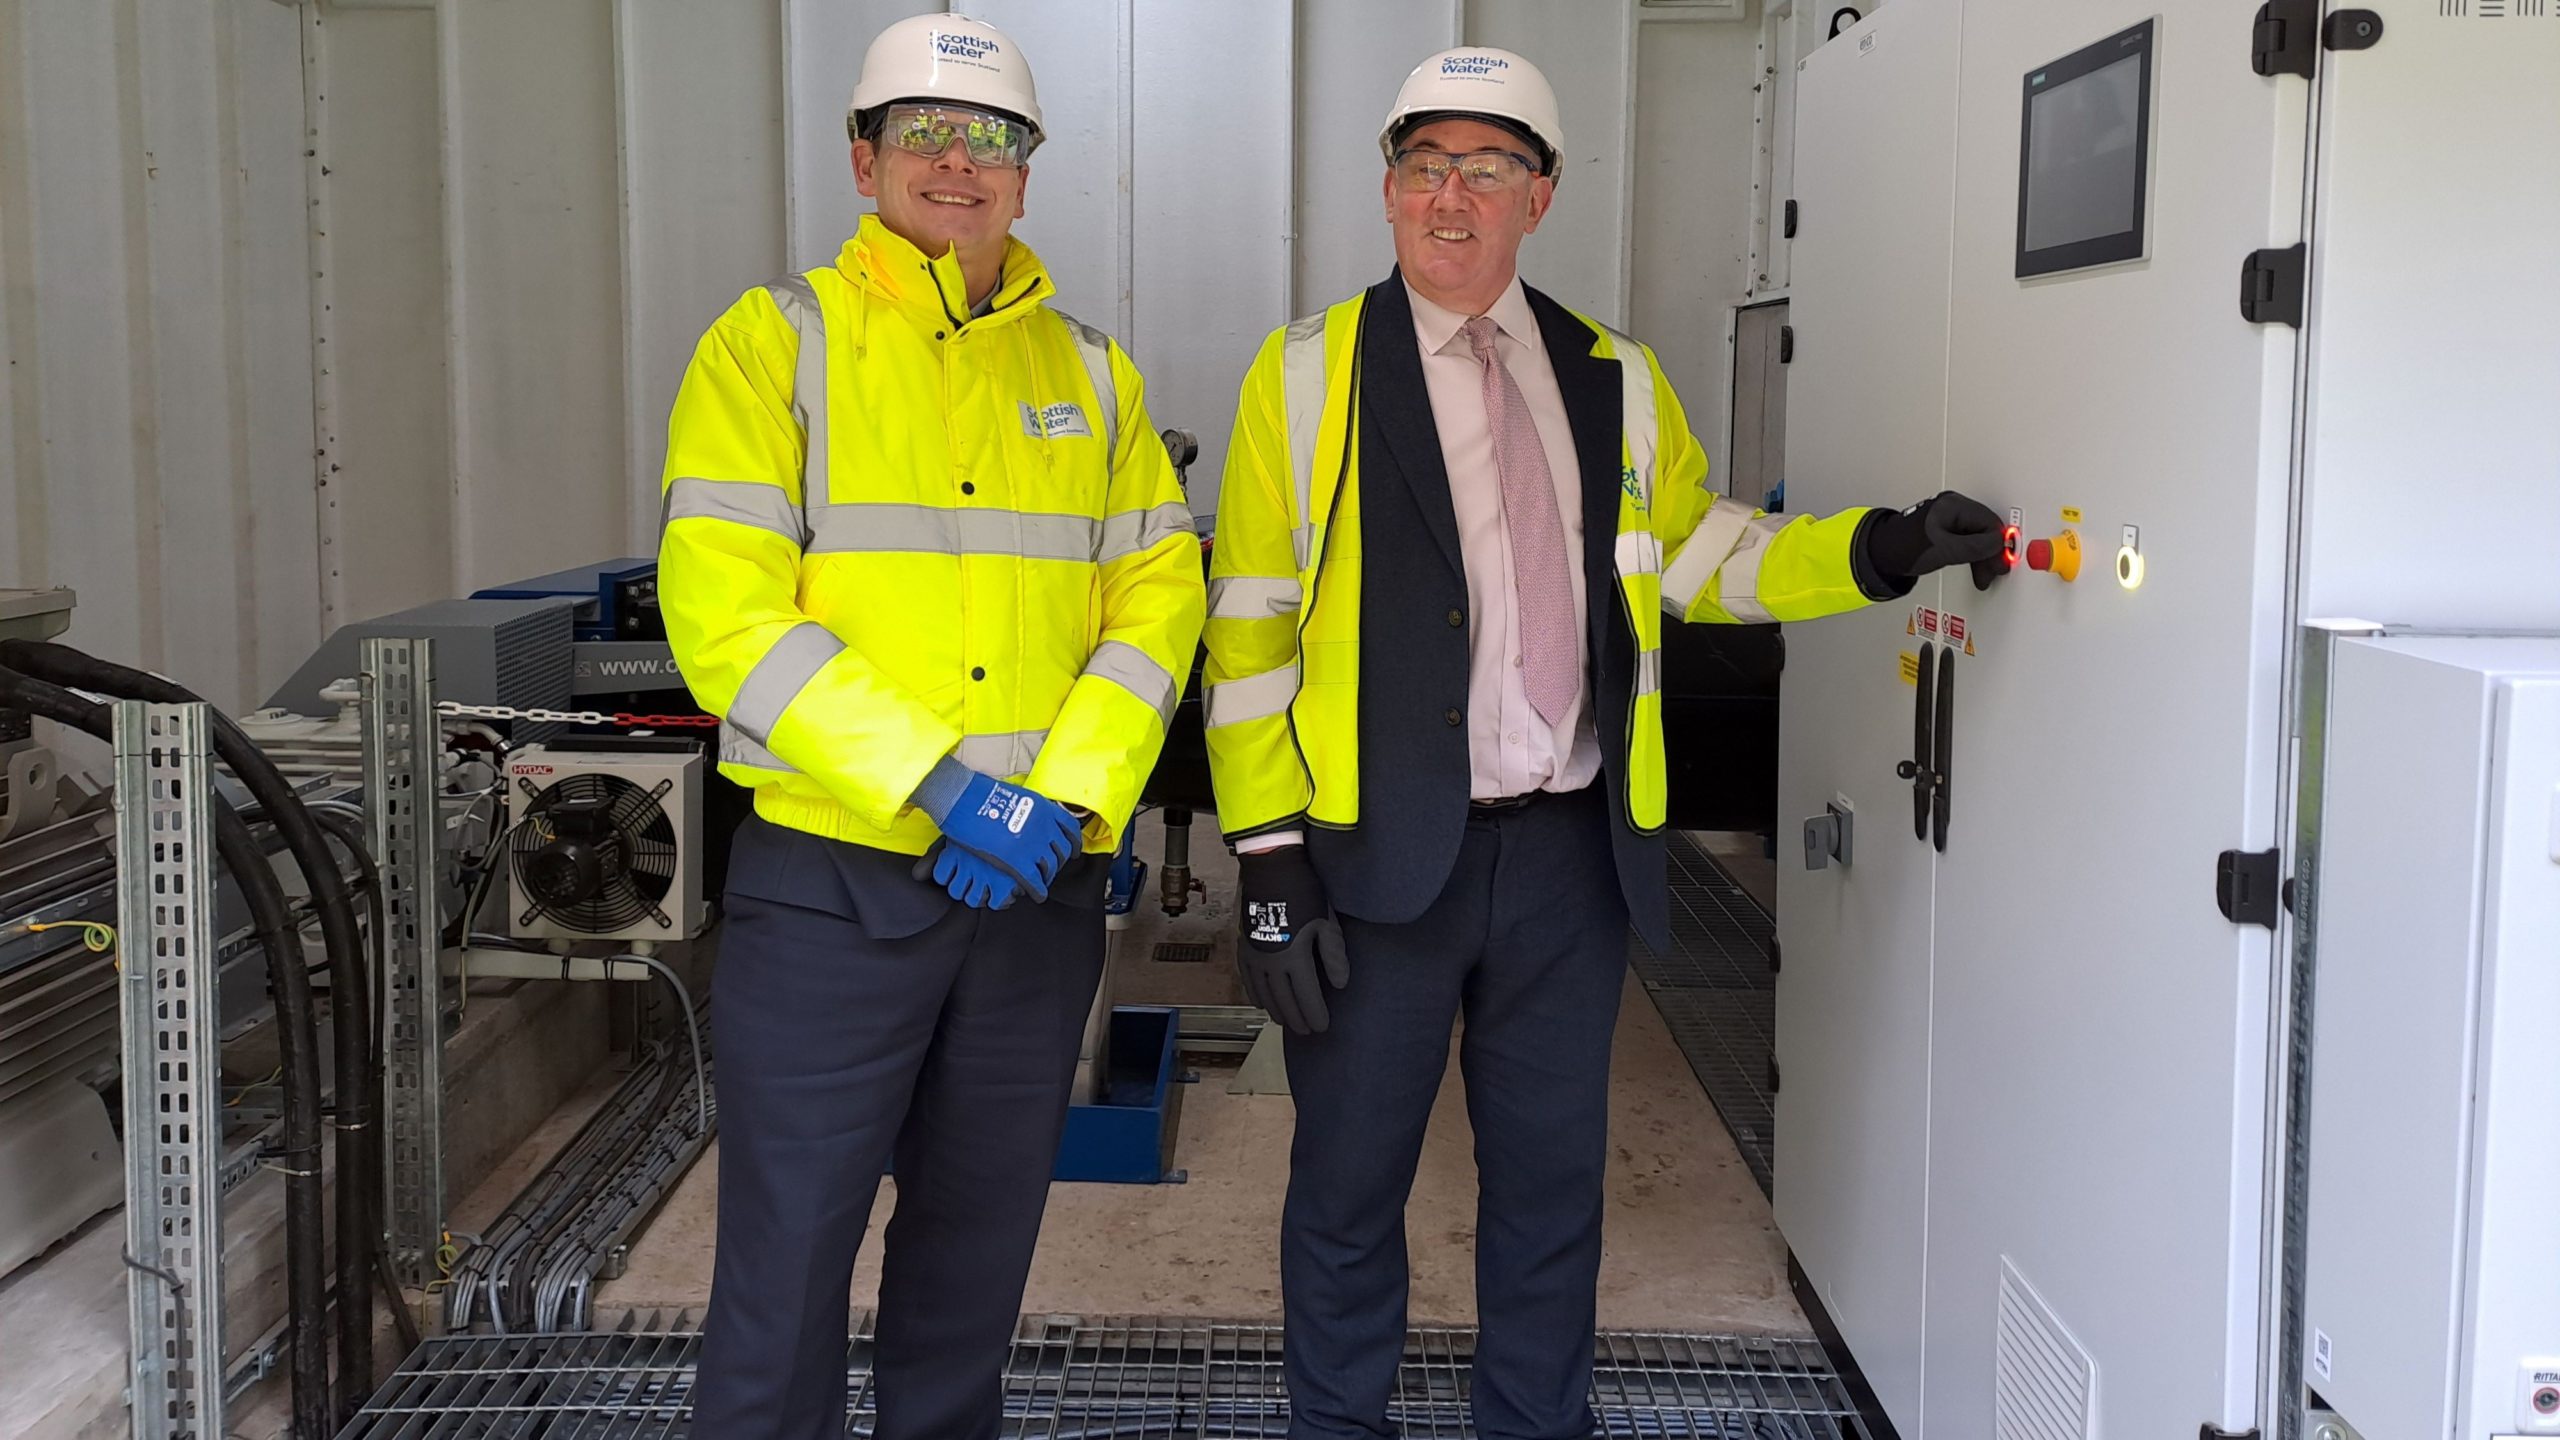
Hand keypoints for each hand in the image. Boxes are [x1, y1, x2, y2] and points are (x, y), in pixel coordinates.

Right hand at [922, 771, 1081, 901]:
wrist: (962, 798)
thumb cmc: (980, 795)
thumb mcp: (1015, 797)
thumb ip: (1029, 809)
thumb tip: (1032, 817)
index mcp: (1044, 809)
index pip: (1069, 830)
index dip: (1073, 844)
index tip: (1072, 852)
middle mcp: (1043, 826)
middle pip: (1061, 852)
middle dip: (1057, 863)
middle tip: (1051, 869)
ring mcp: (1032, 844)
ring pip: (1049, 868)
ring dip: (1047, 877)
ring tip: (1041, 882)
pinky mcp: (1017, 861)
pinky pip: (1035, 881)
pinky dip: (1038, 891)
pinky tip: (1037, 895)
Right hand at [1235, 845, 1350, 1033]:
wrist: (1271, 868)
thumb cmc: (1304, 892)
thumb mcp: (1326, 922)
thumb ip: (1333, 956)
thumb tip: (1340, 984)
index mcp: (1295, 957)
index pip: (1306, 996)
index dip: (1315, 1014)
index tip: (1322, 1027)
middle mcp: (1272, 962)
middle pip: (1284, 1000)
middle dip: (1297, 1018)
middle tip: (1306, 1031)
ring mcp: (1255, 956)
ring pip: (1264, 994)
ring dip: (1276, 1010)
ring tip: (1285, 1021)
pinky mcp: (1244, 946)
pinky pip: (1248, 979)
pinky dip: (1255, 994)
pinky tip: (1260, 1003)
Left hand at [1863, 490, 2007, 590]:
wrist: (1879, 554)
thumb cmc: (1903, 548)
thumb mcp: (1943, 550)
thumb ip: (1973, 547)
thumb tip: (1999, 545)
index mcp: (1953, 506)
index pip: (1989, 523)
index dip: (1998, 545)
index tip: (2000, 563)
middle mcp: (1953, 508)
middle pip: (1985, 529)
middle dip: (1990, 553)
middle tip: (1993, 572)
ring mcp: (1948, 518)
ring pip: (1977, 537)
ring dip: (1983, 557)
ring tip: (1983, 576)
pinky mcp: (1944, 530)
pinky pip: (1967, 541)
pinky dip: (1972, 556)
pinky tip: (1974, 568)